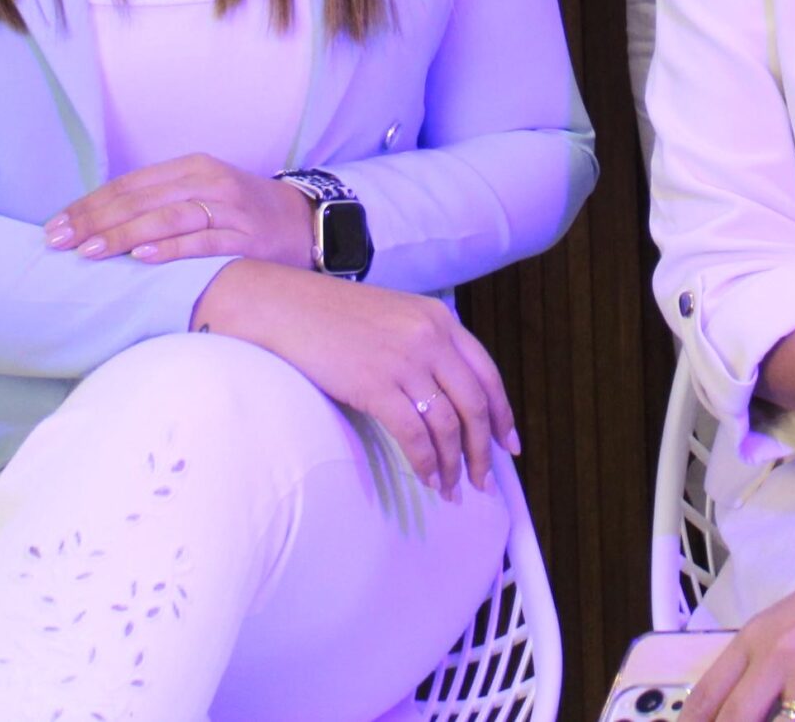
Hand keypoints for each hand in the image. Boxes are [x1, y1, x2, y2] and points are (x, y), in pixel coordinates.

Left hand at [45, 154, 315, 268]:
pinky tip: (140, 258)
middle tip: (59, 241)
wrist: (303, 222)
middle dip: (94, 220)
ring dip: (123, 234)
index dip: (90, 204)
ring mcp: (227, 208)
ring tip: (90, 251)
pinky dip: (168, 249)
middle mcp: (207, 181)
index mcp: (191, 167)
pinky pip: (201, 242)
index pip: (129, 185)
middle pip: (140, 199)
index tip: (55, 225)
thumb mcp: (201, 195)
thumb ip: (160, 203)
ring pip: (166, 217)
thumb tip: (99, 224)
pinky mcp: (244, 238)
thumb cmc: (241, 213)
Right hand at [191, 260, 517, 497]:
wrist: (285, 306)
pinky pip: (415, 433)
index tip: (509, 444)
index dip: (502, 413)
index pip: (487, 372)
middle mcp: (430, 337)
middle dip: (483, 448)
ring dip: (454, 463)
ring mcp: (405, 360)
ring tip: (452, 488)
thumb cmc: (333, 316)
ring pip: (448, 423)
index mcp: (439, 319)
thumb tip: (446, 396)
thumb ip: (425, 345)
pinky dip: (426, 461)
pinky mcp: (376, 384)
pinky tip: (427, 478)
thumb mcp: (393, 317)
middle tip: (484, 480)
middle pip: (475, 403)